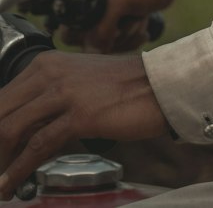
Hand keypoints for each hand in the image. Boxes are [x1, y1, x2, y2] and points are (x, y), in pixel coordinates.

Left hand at [0, 51, 167, 200]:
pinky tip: (9, 185)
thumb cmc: (123, 88)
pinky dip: (17, 170)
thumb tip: (19, 134)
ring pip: (10, 130)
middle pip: (0, 113)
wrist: (160, 84)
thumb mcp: (77, 85)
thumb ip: (47, 103)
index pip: (1, 100)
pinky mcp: (79, 114)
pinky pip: (36, 147)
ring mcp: (64, 92)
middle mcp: (50, 73)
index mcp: (46, 64)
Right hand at [67, 0, 188, 53]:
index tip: (106, 29)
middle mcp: (90, 5)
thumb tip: (93, 52)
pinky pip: (120, 44)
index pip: (68, 28)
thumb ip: (102, 30)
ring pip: (107, 45)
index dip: (83, 36)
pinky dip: (132, 39)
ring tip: (138, 18)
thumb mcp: (119, 3)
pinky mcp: (120, 22)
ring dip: (125, 37)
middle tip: (124, 23)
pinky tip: (143, 27)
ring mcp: (106, 14)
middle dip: (111, 38)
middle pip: (88, 41)